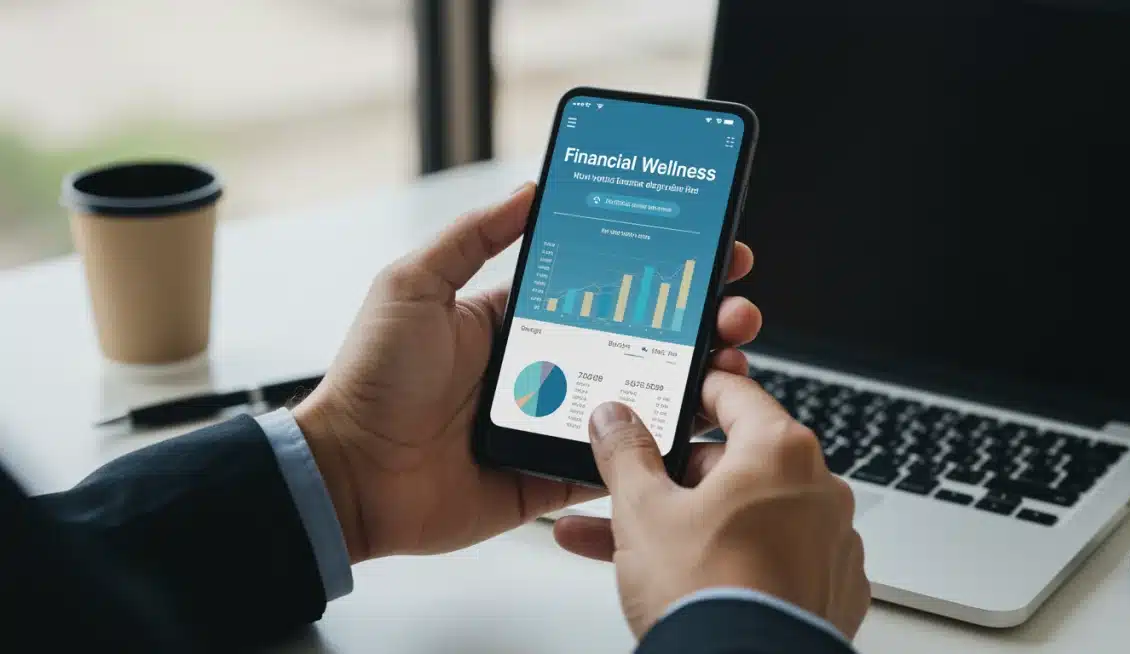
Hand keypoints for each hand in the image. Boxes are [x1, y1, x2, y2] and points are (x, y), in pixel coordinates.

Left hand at [293, 183, 762, 562]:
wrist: (351, 475)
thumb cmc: (372, 379)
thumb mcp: (414, 286)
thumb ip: (472, 237)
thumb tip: (528, 189)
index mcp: (519, 319)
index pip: (605, 287)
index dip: (657, 270)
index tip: (705, 251)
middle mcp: (546, 367)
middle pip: (639, 341)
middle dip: (696, 321)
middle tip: (736, 308)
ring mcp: (554, 422)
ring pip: (640, 399)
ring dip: (692, 380)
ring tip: (730, 361)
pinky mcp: (553, 474)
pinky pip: (616, 462)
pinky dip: (658, 449)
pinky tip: (698, 428)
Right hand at [553, 372, 868, 639]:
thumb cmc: (708, 593)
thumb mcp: (643, 510)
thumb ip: (626, 453)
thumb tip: (616, 421)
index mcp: (780, 452)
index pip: (735, 393)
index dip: (694, 393)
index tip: (671, 399)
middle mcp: (819, 489)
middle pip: (737, 461)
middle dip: (677, 477)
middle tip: (635, 491)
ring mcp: (830, 542)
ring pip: (747, 516)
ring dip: (692, 523)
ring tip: (629, 545)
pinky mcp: (830, 589)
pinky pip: (772, 559)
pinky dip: (731, 560)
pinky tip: (684, 579)